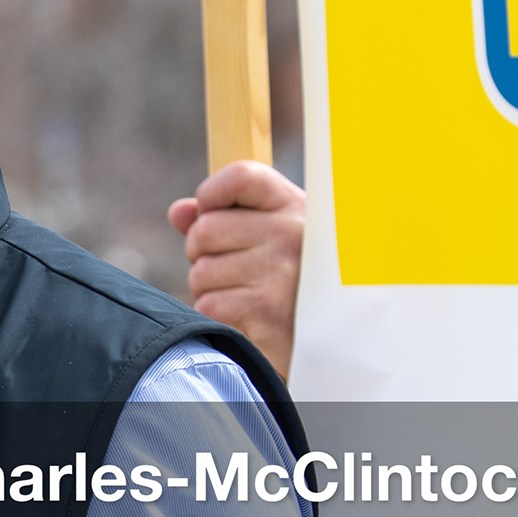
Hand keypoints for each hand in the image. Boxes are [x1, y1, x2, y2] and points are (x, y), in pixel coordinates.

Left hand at [167, 161, 305, 378]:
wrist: (339, 340)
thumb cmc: (298, 284)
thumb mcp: (274, 240)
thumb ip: (226, 219)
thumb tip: (178, 211)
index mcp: (296, 207)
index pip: (241, 176)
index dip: (211, 194)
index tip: (213, 214)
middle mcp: (291, 233)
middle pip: (205, 229)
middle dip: (202, 254)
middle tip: (228, 270)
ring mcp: (280, 272)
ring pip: (201, 272)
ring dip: (209, 289)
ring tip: (243, 296)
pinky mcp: (266, 311)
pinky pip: (208, 305)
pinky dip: (218, 315)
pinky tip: (246, 318)